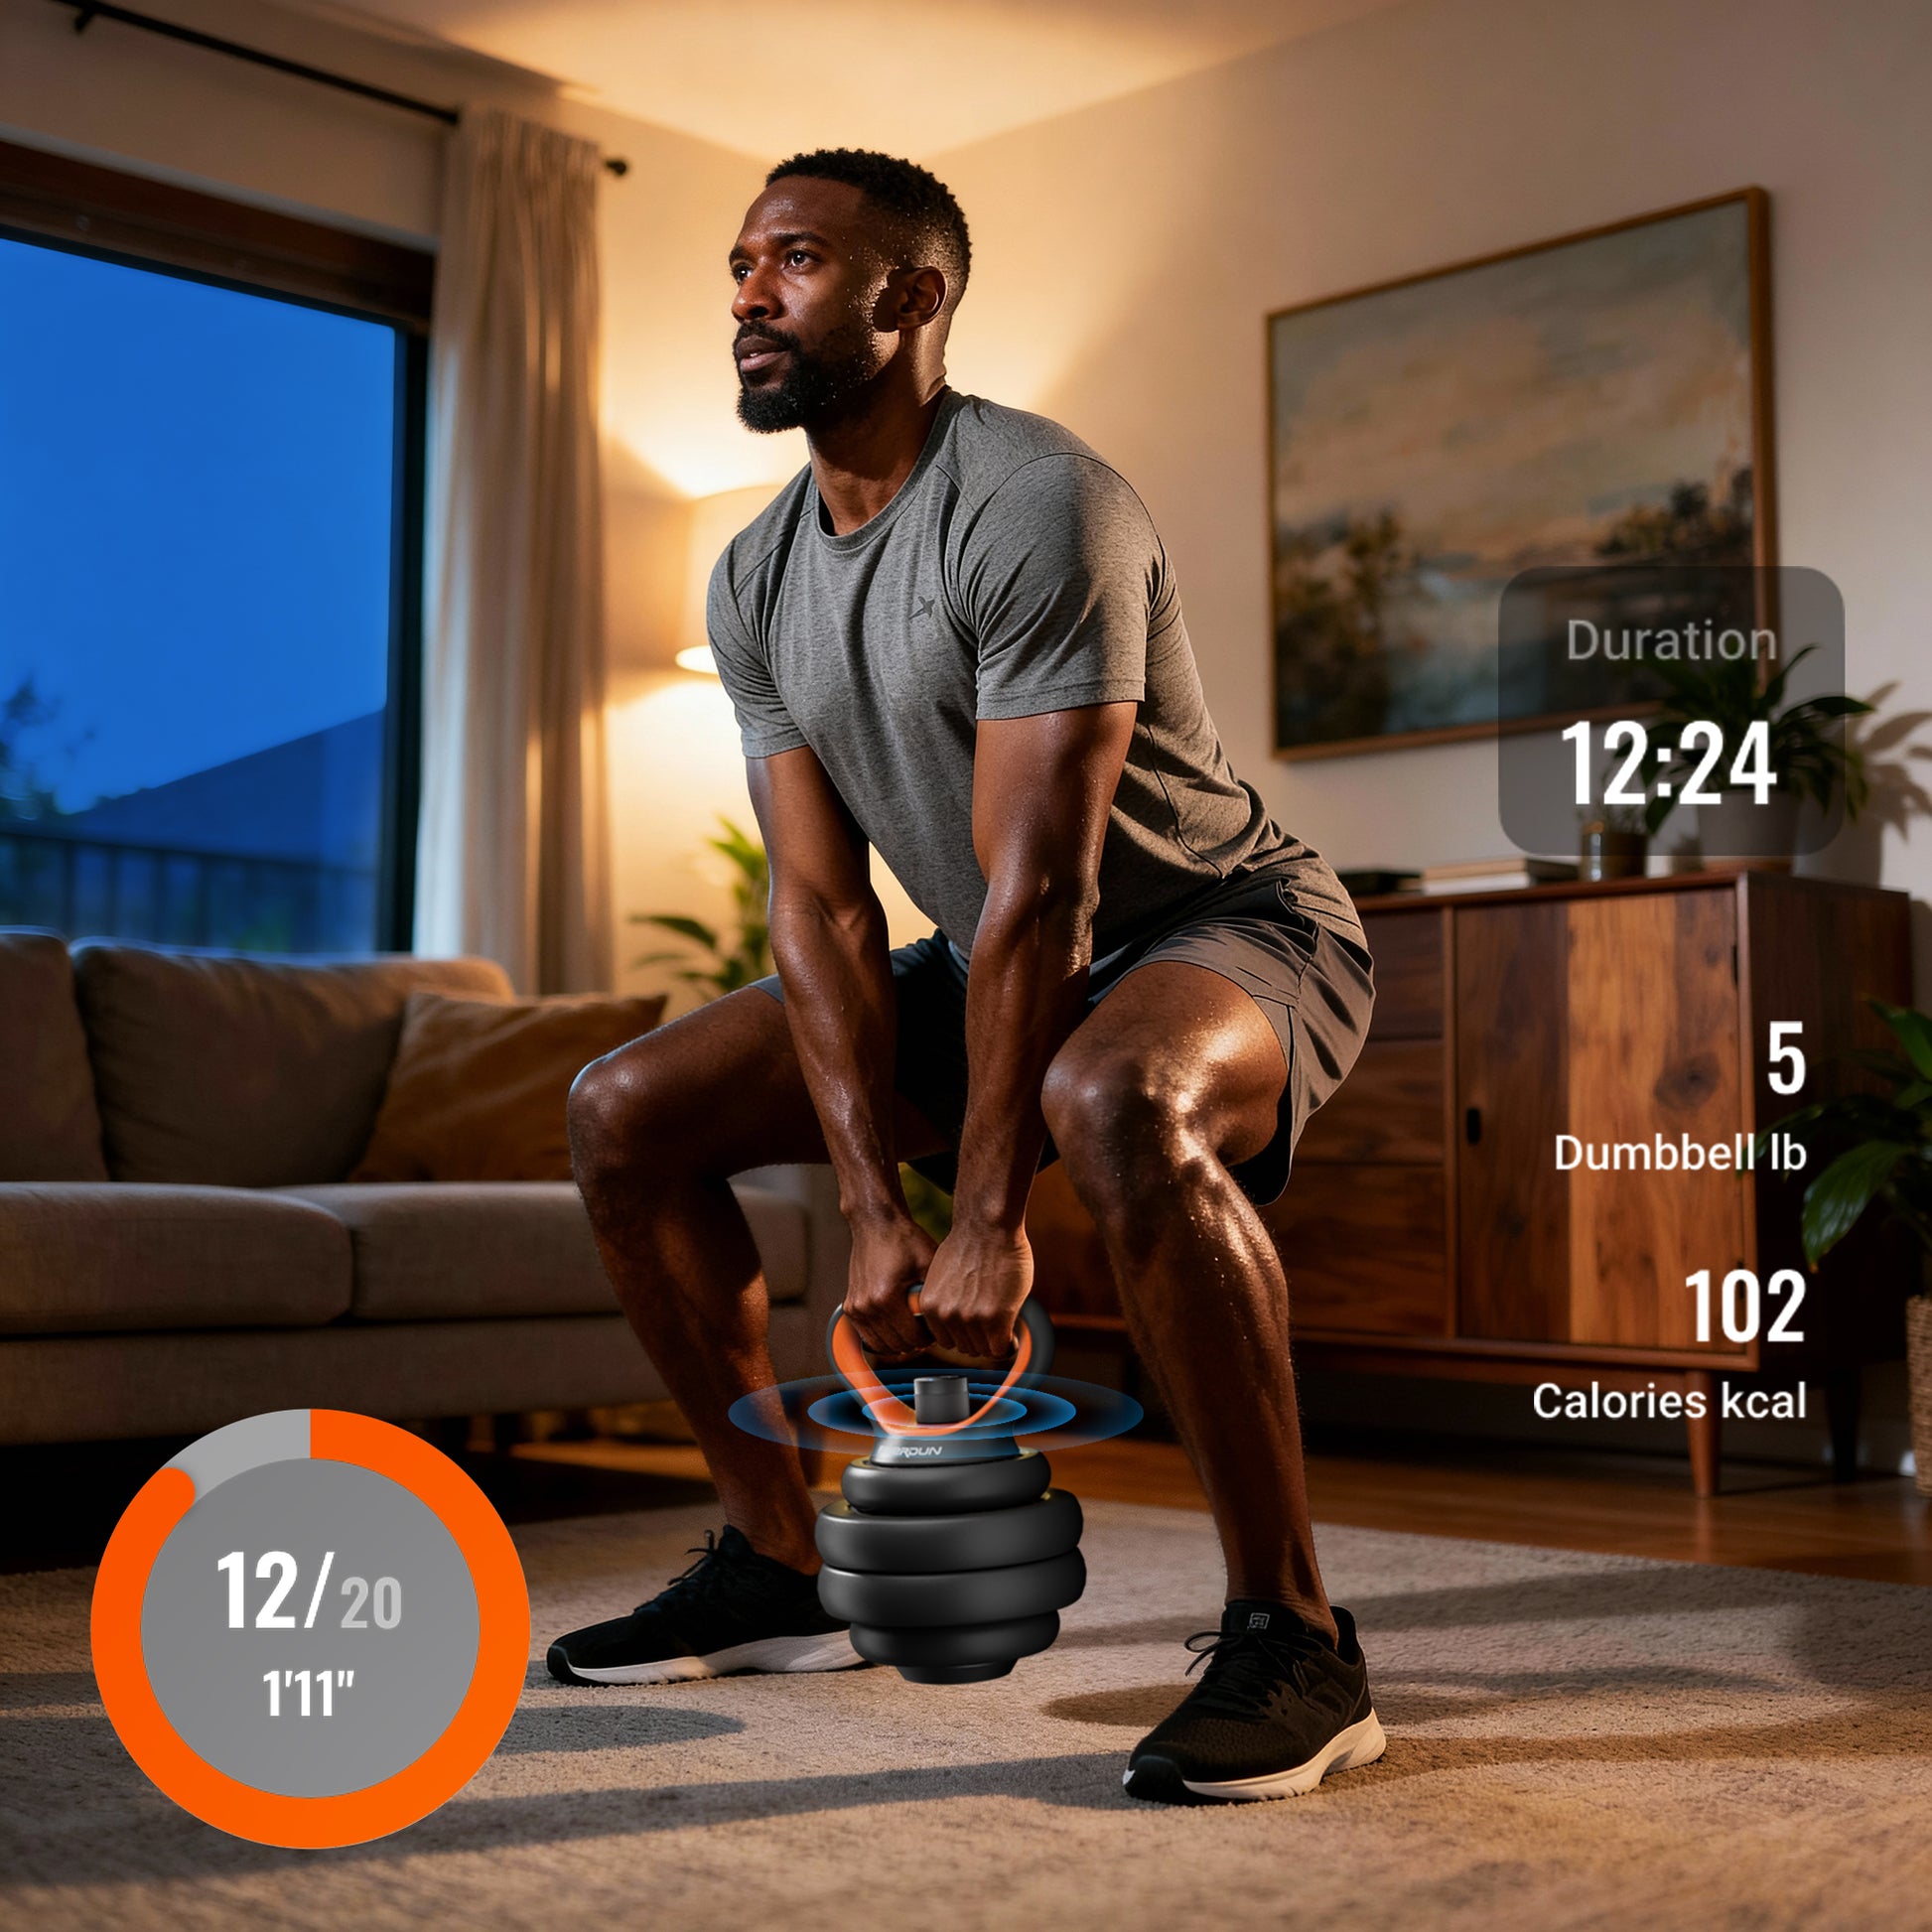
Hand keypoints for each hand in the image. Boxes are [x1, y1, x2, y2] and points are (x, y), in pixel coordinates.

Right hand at [842, 1210, 936, 1359]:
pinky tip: (898, 1325)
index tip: (938, 1326)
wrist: (876, 1224)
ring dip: (900, 1342)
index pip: (913, 1338)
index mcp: (886, 1298)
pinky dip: (884, 1337)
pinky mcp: (850, 1307)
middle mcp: (867, 1307)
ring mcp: (855, 1308)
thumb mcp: (929, 1264)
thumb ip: (935, 1296)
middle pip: (898, 1345)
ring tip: (914, 1327)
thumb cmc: (905, 1241)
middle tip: (929, 1327)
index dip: (930, 1337)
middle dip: (916, 1341)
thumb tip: (946, 1323)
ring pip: (881, 1345)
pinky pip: (868, 1336)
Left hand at [916, 1219, 1033, 1360]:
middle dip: (980, 1339)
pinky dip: (1008, 1346)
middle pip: (966, 1348)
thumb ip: (949, 1305)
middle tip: (992, 1327)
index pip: (946, 1342)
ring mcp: (971, 1318)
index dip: (963, 1336)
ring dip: (994, 1341)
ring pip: (984, 1350)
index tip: (975, 1331)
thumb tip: (957, 1326)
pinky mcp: (996, 1318)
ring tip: (1002, 1324)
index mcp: (930, 1307)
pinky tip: (1012, 1336)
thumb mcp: (944, 1280)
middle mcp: (947, 1315)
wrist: (987, 1225)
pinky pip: (1001, 1349)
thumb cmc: (971, 1246)